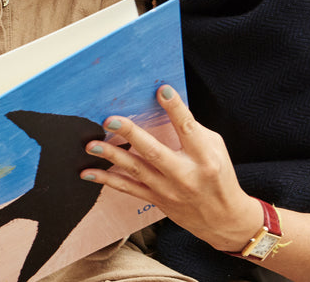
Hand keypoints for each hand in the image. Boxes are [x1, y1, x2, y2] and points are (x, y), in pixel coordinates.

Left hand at [80, 85, 264, 252]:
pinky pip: (127, 188)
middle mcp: (185, 174)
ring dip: (111, 156)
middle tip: (110, 120)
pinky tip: (87, 172)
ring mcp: (168, 189)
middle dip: (130, 134)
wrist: (222, 218)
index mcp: (204, 157)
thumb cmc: (218, 176)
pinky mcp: (156, 200)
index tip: (162, 91)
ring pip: (136, 170)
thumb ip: (191, 131)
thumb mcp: (215, 149)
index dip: (175, 109)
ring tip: (91, 145)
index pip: (188, 129)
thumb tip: (167, 107)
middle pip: (154, 152)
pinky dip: (106, 180)